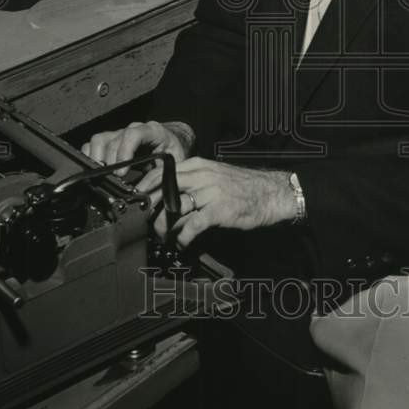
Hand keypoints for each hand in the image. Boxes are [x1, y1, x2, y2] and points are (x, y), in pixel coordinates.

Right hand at [81, 119, 193, 170]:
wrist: (171, 144)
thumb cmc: (174, 153)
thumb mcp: (174, 164)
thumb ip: (162, 176)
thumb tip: (147, 193)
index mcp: (152, 131)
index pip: (133, 134)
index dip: (124, 151)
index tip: (121, 172)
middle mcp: (133, 129)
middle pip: (112, 140)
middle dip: (110, 163)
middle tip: (113, 181)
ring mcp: (120, 133)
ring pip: (99, 140)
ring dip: (97, 160)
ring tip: (103, 177)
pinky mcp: (110, 140)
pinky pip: (93, 144)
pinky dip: (90, 158)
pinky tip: (95, 172)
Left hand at [135, 158, 296, 247]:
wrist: (271, 193)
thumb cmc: (242, 187)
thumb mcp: (215, 175)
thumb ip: (193, 181)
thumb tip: (168, 195)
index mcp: (199, 165)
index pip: (164, 171)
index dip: (146, 185)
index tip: (137, 198)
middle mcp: (203, 176)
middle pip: (164, 188)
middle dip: (150, 206)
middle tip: (145, 221)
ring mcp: (211, 192)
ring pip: (175, 208)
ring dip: (165, 226)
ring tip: (164, 237)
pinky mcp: (219, 210)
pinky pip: (192, 225)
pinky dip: (183, 237)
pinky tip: (183, 243)